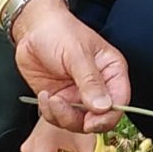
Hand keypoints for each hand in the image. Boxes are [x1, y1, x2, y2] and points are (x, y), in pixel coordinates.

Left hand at [11, 0, 129, 132]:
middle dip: (80, 120)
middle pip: (99, 118)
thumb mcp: (77, 53)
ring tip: (50, 98)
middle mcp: (98, 87)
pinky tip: (44, 95)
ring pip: (78, 122)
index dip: (107, 117)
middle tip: (62, 106)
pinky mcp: (61, 100)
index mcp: (111, 71)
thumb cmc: (59, 31)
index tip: (90, 122)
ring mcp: (79, 95)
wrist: (32, 28)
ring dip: (61, 116)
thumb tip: (104, 107)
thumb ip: (90, 81)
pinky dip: (50, 113)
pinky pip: (59, 118)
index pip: (120, 102)